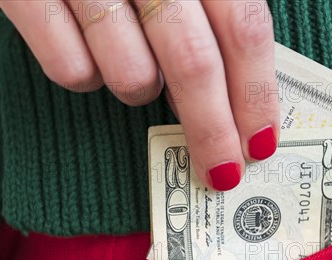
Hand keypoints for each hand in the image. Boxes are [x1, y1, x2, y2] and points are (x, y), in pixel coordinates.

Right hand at [0, 0, 279, 190]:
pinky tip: (85, 52)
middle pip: (194, 64)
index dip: (256, 92)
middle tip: (220, 171)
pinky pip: (71, 71)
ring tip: (131, 64)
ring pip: (131, 76)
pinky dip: (84, 76)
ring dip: (139, 88)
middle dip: (211, 130)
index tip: (260, 142)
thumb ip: (208, 8)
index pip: (244, 28)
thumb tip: (233, 90)